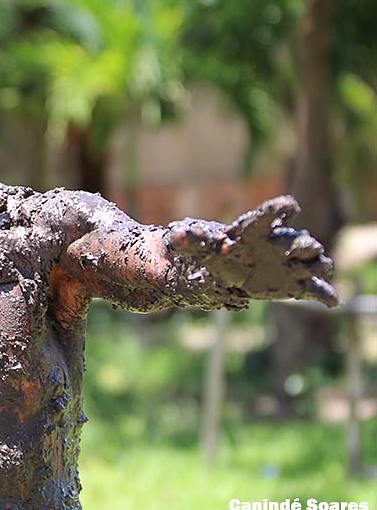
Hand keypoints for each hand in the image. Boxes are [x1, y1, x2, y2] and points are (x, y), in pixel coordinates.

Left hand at [168, 196, 338, 306]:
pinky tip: (332, 302)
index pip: (271, 214)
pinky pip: (316, 289)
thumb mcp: (199, 247)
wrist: (222, 273)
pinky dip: (326, 294)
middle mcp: (279, 244)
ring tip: (317, 271)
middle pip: (299, 240)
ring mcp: (290, 264)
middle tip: (290, 250)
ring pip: (315, 261)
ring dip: (318, 265)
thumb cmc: (214, 253)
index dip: (282, 209)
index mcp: (257, 230)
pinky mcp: (295, 284)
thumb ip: (190, 240)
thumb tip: (177, 237)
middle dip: (299, 244)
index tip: (290, 207)